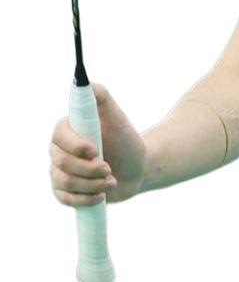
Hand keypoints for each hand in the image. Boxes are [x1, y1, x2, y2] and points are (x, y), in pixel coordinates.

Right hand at [49, 82, 146, 204]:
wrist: (137, 167)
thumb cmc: (126, 139)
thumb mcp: (117, 116)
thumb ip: (100, 96)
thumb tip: (84, 82)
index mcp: (67, 129)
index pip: (59, 136)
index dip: (76, 146)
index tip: (95, 150)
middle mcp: (58, 150)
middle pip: (61, 163)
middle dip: (88, 169)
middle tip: (109, 168)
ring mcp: (59, 172)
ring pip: (64, 183)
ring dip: (92, 184)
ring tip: (110, 179)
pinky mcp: (65, 191)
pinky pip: (65, 200)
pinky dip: (86, 199)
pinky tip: (102, 194)